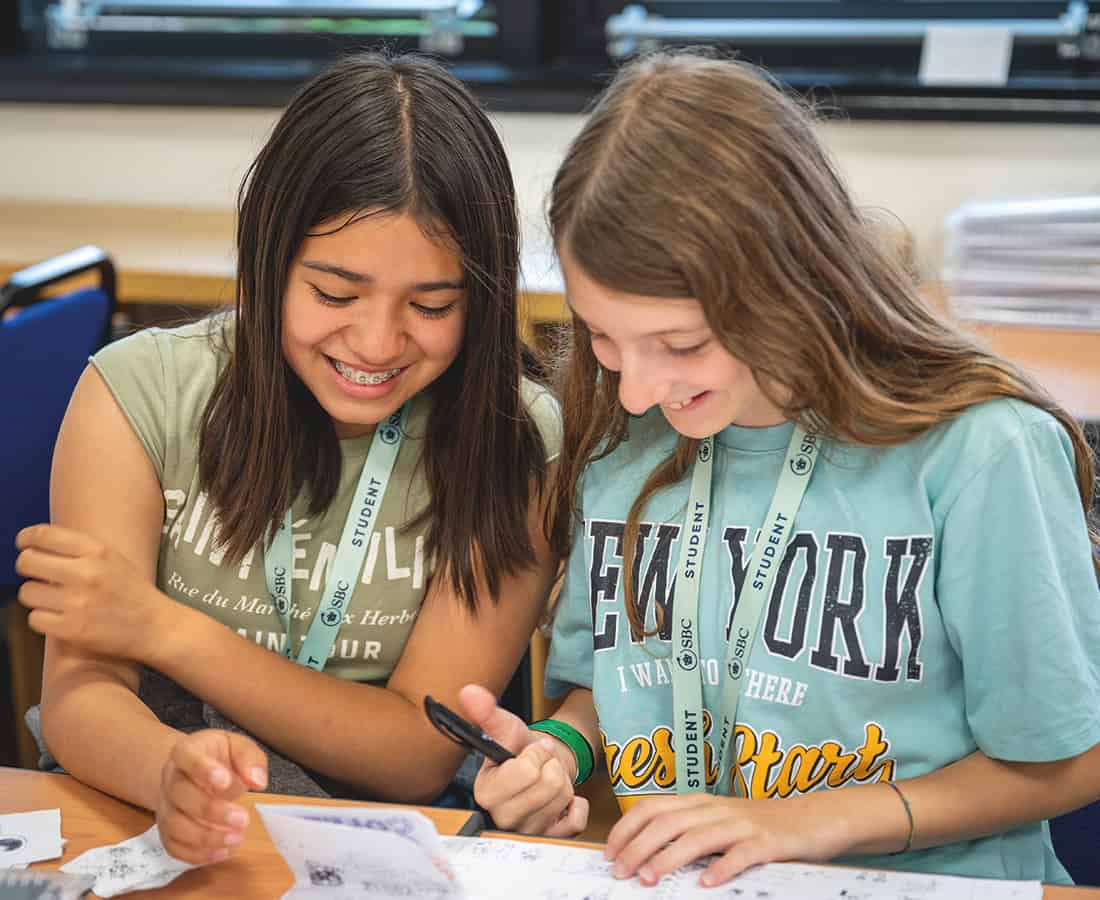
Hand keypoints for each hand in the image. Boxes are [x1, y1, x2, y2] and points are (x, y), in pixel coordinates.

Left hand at [15, 524, 171, 661]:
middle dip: (28, 567)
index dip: (26, 538)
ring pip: (27, 592)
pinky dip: (43, 618)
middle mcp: (86, 573)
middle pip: (27, 562)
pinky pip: (34, 619)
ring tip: (54, 600)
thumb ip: (79, 550)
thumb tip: (36, 545)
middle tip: (39, 575)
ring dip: (36, 596)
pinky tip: (60, 617)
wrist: (155, 627)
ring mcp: (78, 602)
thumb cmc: (133, 593)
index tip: (23, 543)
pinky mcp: (71, 629)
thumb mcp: (114, 559)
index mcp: (98, 551)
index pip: (43, 535)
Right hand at [156, 729, 268, 864]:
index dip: (203, 769)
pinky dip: (195, 854)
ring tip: (236, 839)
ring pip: (174, 824)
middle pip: (179, 794)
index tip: (225, 781)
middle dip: (210, 810)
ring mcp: (166, 805)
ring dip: (205, 837)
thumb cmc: (220, 757)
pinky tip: (222, 852)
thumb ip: (249, 758)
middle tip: (243, 819)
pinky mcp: (167, 829)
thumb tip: (258, 781)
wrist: (198, 772)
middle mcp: (170, 778)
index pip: (186, 755)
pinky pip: (173, 845)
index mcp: (186, 751)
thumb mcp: (238, 746)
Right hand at [459, 684, 588, 836]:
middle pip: (549, 784)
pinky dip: (577, 803)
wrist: (540, 770)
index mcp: (486, 792)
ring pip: (564, 798)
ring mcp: (527, 833)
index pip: (525, 771)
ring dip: (563, 781)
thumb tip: (470, 692)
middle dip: (551, 766)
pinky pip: (577, 818)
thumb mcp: (507, 729)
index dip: (535, 754)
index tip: (531, 751)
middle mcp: (502, 819)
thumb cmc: (519, 752)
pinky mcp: (550, 840)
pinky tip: (561, 800)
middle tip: (541, 765)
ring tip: (548, 778)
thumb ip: (487, 712)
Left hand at [605, 792, 840, 886]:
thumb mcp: (721, 822)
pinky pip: (740, 854)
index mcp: (702, 803)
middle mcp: (717, 810)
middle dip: (638, 846)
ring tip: (648, 878)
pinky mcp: (766, 843)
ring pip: (697, 837)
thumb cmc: (763, 825)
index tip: (609, 851)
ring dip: (669, 857)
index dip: (628, 827)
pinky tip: (706, 883)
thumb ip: (691, 832)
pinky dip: (721, 867)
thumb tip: (648, 854)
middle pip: (668, 823)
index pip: (654, 808)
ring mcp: (742, 825)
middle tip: (619, 871)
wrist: (815, 818)